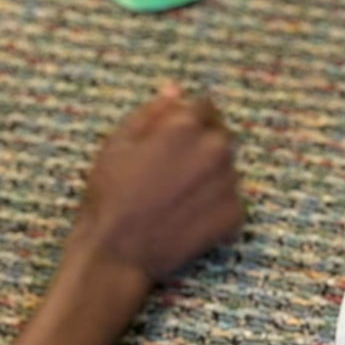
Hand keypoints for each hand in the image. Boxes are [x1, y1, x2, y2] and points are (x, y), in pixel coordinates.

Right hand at [16, 87, 243, 344]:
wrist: (116, 253)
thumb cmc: (109, 196)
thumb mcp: (118, 143)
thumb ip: (151, 111)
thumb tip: (175, 91)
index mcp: (186, 126)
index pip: (204, 107)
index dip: (187, 120)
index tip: (173, 139)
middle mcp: (214, 149)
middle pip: (218, 135)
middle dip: (200, 146)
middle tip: (171, 172)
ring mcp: (228, 183)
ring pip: (225, 169)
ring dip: (208, 176)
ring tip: (174, 197)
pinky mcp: (234, 215)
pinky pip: (230, 201)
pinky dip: (214, 207)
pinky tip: (186, 217)